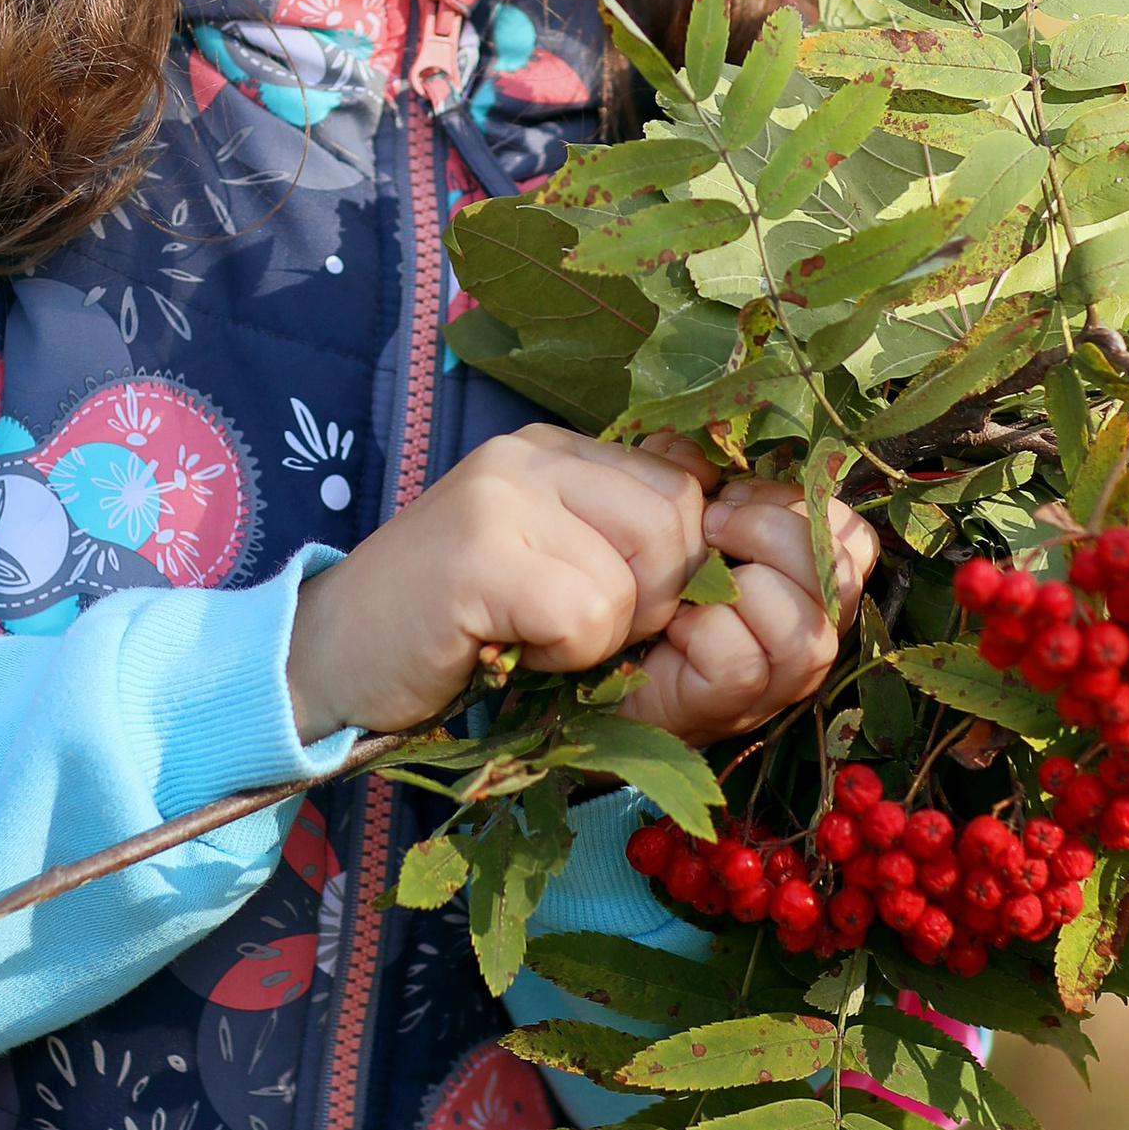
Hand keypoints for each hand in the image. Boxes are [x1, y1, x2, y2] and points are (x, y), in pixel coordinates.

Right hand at [284, 425, 873, 746]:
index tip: (683, 623)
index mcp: (573, 459)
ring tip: (539, 643)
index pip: (704, 487)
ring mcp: (505, 490)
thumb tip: (801, 562)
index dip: (719, 566)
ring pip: (646, 569)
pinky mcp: (475, 547)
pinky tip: (508, 651)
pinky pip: (587, 612)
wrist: (326, 674)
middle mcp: (542, 455)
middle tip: (593, 643)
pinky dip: (563, 656)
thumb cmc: (467, 650)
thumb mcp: (579, 601)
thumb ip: (664, 574)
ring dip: (607, 637)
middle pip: (687, 525)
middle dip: (665, 609)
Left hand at [617, 467, 877, 740]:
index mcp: (812, 585)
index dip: (804, 506)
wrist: (606, 669)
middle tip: (713, 523)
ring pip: (805, 633)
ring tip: (693, 575)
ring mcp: (780, 680)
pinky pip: (741, 664)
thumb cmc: (657, 587)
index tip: (737, 494)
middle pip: (840, 580)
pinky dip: (704, 632)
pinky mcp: (734, 706)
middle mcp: (813, 634)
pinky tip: (675, 623)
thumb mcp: (677, 519)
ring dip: (744, 587)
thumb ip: (687, 476)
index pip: (855, 542)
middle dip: (773, 534)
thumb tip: (685, 446)